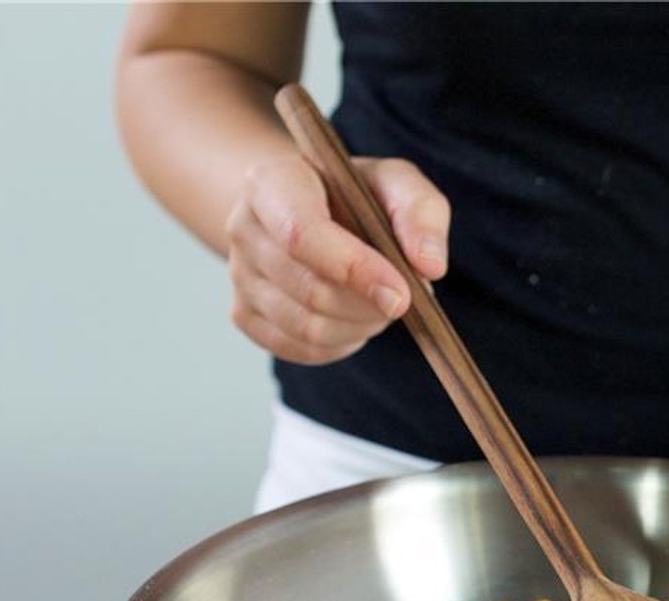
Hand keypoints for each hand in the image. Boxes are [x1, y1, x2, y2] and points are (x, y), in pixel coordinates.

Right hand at [225, 153, 450, 363]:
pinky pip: (301, 349)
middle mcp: (243, 228)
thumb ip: (420, 214)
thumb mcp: (397, 184)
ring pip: (307, 328)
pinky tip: (355, 318)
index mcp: (272, 182)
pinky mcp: (246, 315)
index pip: (301, 234)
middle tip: (400, 296)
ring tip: (378, 303)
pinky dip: (342, 342)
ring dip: (359, 326)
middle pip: (310, 290)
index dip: (355, 271)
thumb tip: (429, 266)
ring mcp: (239, 275)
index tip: (401, 294)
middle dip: (368, 305)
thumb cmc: (357, 195)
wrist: (312, 210)